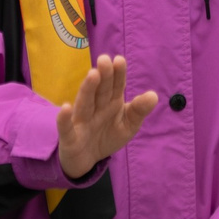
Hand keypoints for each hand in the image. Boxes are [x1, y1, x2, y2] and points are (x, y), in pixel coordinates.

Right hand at [56, 54, 158, 180]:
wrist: (86, 159)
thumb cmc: (107, 136)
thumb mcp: (127, 126)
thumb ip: (139, 111)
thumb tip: (154, 95)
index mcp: (110, 103)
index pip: (115, 86)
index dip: (117, 74)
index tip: (119, 60)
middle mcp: (95, 108)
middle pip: (100, 91)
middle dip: (103, 76)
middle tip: (104, 59)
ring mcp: (81, 121)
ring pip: (84, 103)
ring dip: (87, 89)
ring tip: (92, 74)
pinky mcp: (69, 137)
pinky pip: (66, 127)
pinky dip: (64, 118)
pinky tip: (65, 107)